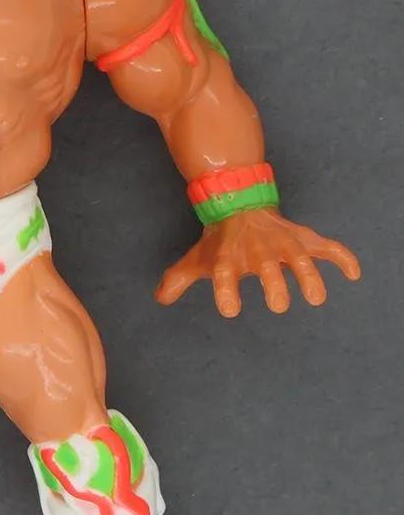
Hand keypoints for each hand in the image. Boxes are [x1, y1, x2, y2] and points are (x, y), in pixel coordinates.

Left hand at [156, 209, 360, 316]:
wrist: (238, 204)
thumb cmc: (218, 242)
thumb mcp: (195, 258)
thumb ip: (178, 279)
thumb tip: (160, 298)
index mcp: (229, 257)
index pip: (225, 274)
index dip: (226, 291)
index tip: (230, 310)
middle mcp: (257, 251)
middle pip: (267, 268)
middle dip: (274, 285)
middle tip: (279, 306)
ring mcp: (282, 244)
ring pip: (300, 257)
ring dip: (309, 275)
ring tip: (316, 297)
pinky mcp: (302, 239)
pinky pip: (327, 246)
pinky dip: (342, 257)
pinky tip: (354, 274)